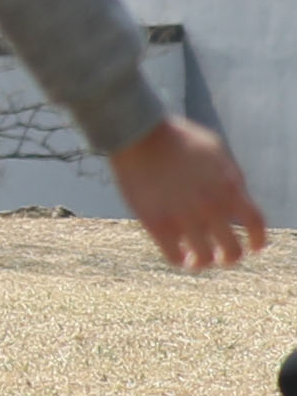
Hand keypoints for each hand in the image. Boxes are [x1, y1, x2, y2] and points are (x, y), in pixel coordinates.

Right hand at [110, 116, 268, 271]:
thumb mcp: (217, 152)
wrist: (138, 134)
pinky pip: (174, 256)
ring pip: (203, 258)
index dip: (257, 241)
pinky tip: (178, 254)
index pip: (256, 226)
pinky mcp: (156, 224)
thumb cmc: (177, 138)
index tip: (253, 247)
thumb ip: (231, 178)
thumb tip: (237, 199)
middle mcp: (211, 208)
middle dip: (229, 257)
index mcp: (230, 190)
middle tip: (222, 257)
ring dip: (203, 261)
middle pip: (232, 251)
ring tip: (196, 258)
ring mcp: (183, 218)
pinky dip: (179, 259)